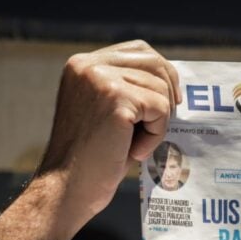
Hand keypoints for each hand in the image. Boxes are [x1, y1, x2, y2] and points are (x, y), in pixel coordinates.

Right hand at [0, 40, 180, 239]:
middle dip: (168, 92)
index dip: (161, 73)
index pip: (138, 50)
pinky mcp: (115, 98)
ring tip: (134, 145)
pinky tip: (133, 152)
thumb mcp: (108, 114)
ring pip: (160, 89)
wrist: (67, 189)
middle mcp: (87, 65)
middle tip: (164, 123)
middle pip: (154, 61)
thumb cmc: (92, 159)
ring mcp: (100, 78)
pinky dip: (155, 135)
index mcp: (82, 65)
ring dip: (157, 122)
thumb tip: (172, 81)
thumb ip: (130, 90)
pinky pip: (160, 109)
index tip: (171, 100)